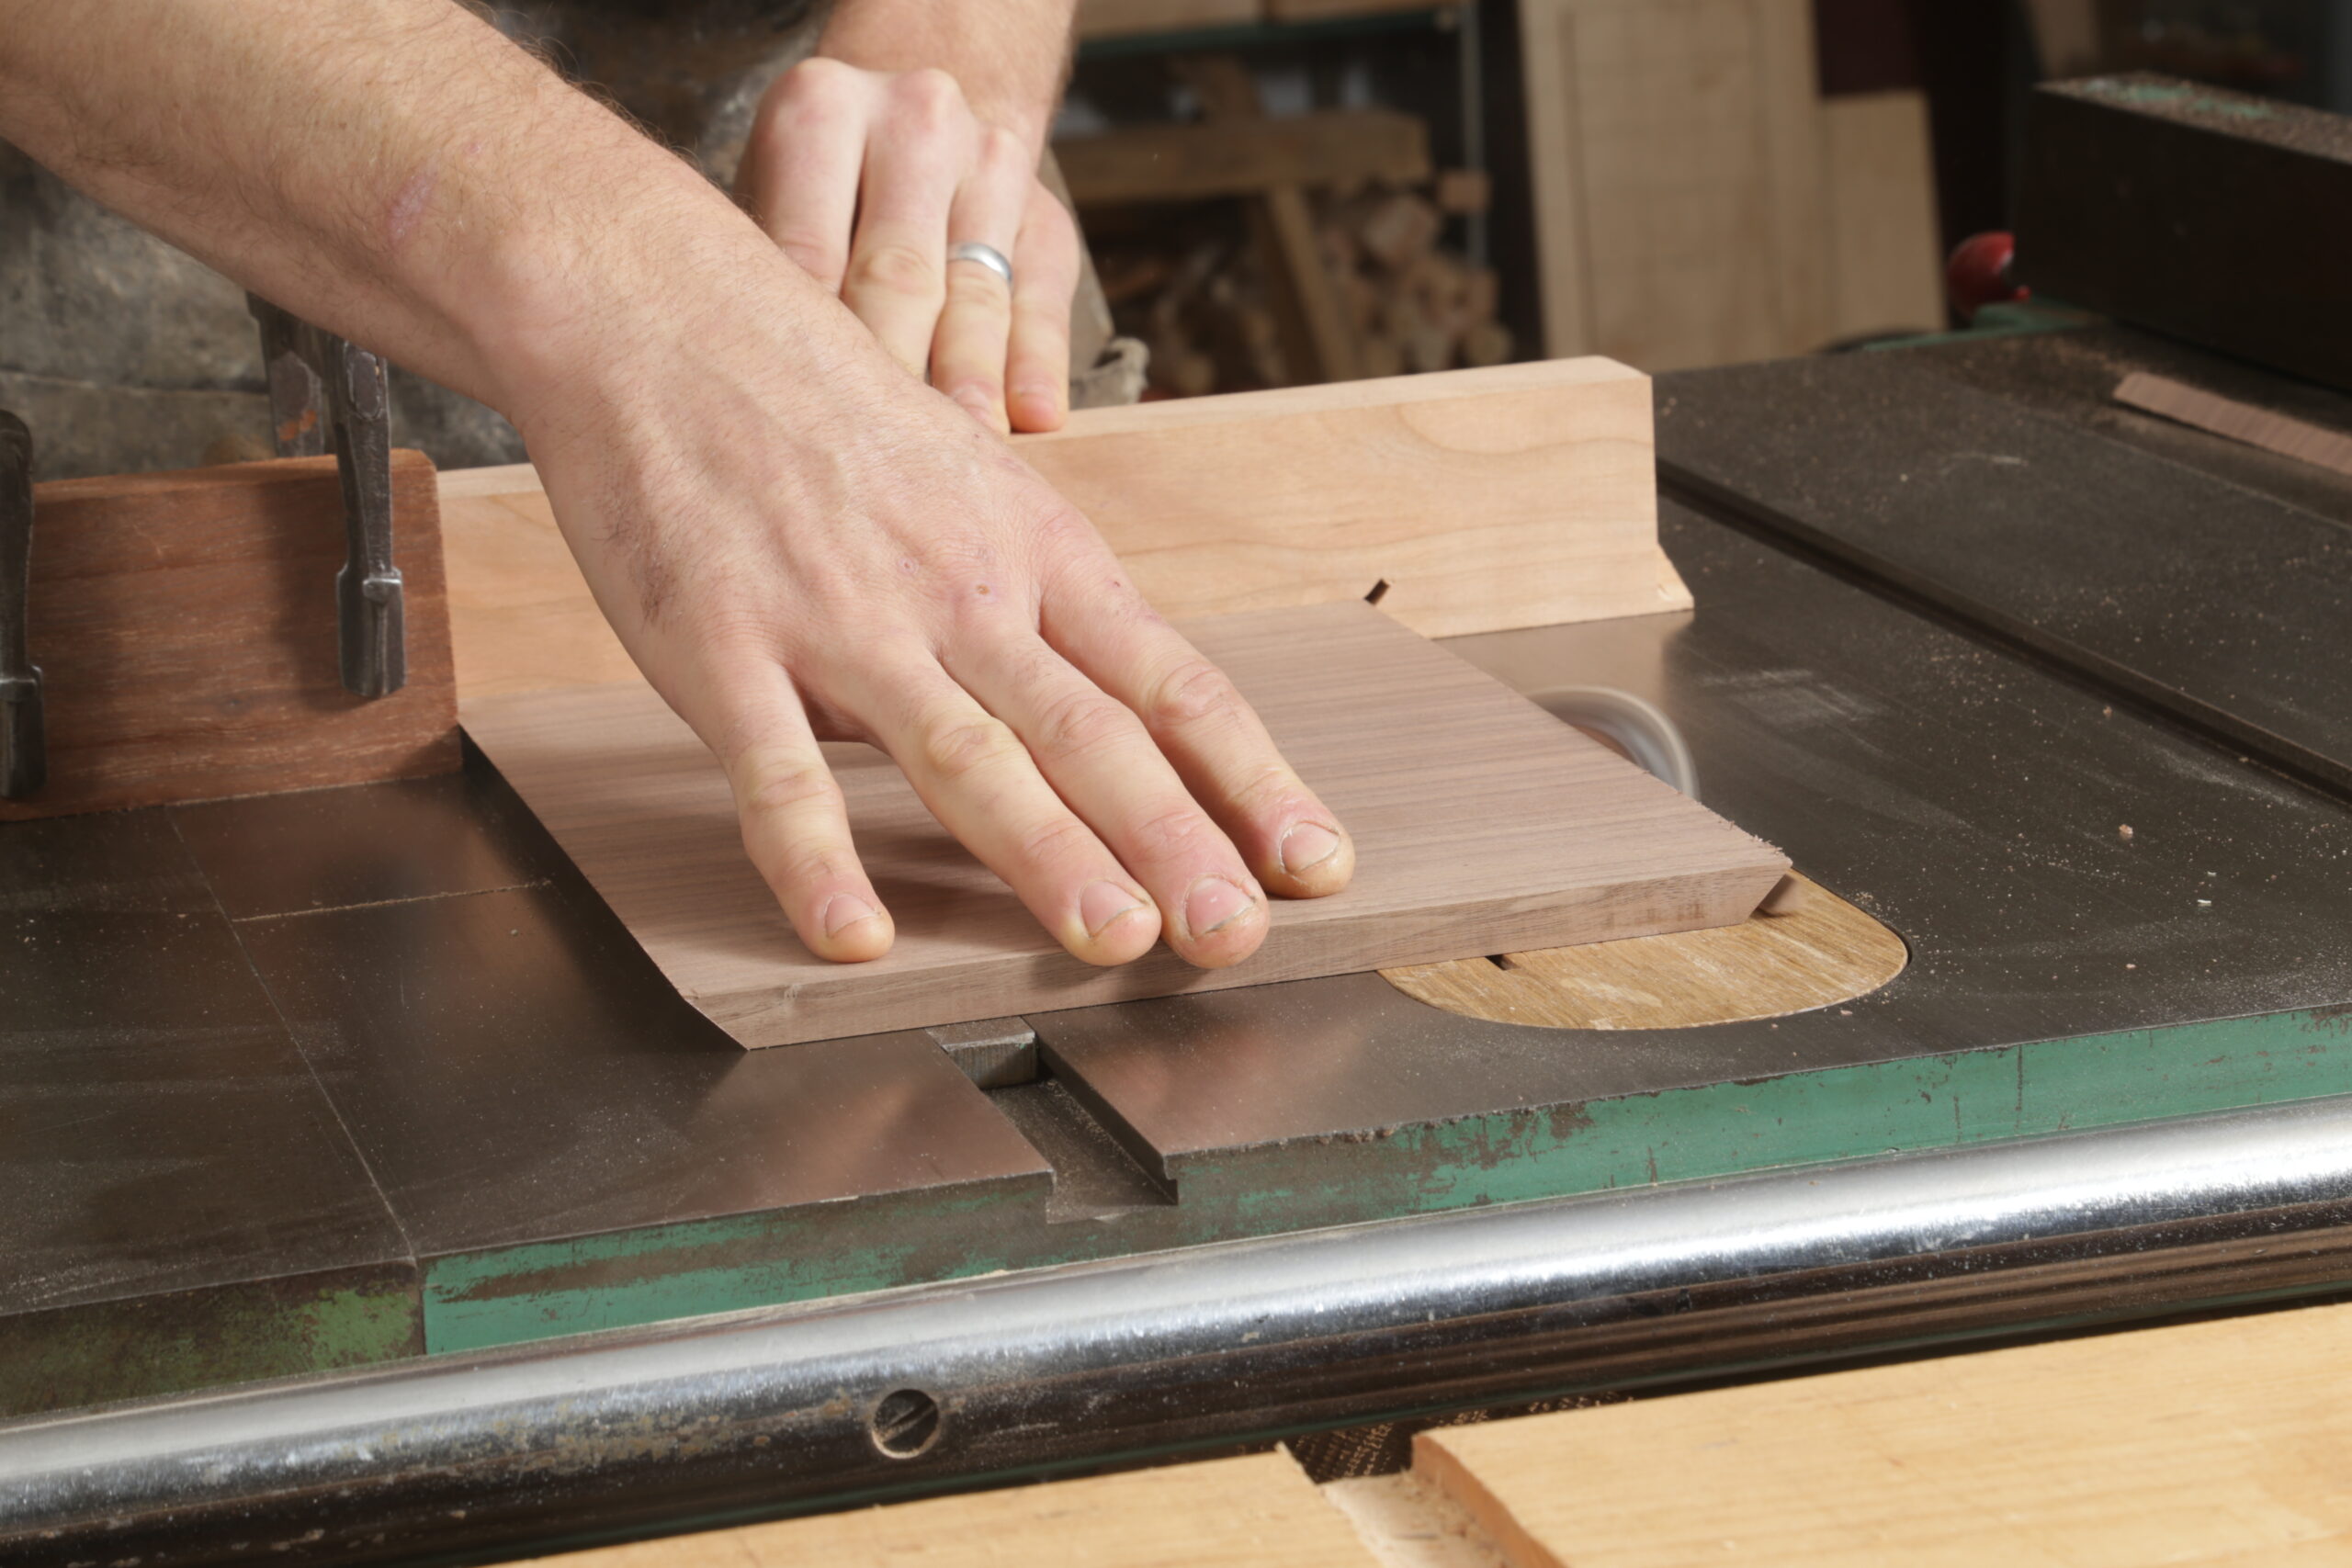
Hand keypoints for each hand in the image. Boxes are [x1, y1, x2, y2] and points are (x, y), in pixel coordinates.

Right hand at [511, 231, 1354, 969]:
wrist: (666, 315)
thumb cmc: (822, 403)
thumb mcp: (967, 482)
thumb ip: (1022, 605)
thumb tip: (1066, 725)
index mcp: (1032, 550)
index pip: (1168, 681)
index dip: (1247, 779)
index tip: (1313, 861)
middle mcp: (960, 590)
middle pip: (1090, 732)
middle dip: (1174, 841)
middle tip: (1234, 934)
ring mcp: (844, 623)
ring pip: (965, 756)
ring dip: (1047, 855)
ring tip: (1112, 941)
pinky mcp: (725, 649)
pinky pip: (778, 774)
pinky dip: (816, 859)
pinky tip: (855, 936)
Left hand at [736, 58, 1078, 436]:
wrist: (915, 124)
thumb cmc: (817, 195)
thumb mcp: (771, 205)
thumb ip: (769, 279)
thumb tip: (761, 396)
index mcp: (821, 109)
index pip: (809, 250)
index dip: (806, 347)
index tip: (801, 428)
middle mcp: (914, 121)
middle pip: (899, 273)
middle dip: (891, 373)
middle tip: (877, 463)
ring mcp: (990, 162)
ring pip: (976, 295)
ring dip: (969, 382)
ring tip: (962, 453)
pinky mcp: (1046, 218)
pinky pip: (1041, 305)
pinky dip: (1036, 367)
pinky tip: (1032, 417)